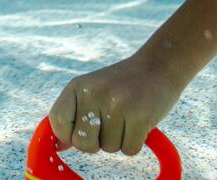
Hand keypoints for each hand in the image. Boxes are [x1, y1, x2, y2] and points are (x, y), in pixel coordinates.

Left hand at [49, 53, 188, 157]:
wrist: (158, 66)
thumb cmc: (121, 85)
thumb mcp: (92, 90)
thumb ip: (73, 115)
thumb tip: (59, 146)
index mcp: (77, 86)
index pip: (58, 122)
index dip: (69, 135)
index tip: (84, 131)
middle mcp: (94, 93)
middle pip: (82, 143)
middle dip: (96, 143)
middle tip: (110, 125)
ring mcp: (117, 104)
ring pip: (109, 149)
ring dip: (119, 140)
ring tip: (127, 117)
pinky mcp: (140, 116)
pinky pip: (129, 150)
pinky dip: (135, 143)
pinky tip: (139, 123)